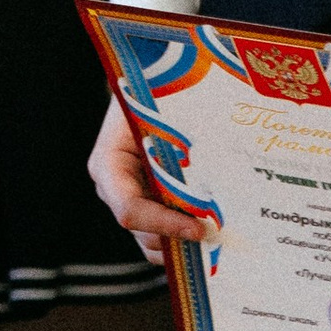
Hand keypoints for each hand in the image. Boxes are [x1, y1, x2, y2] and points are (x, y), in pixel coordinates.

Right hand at [88, 96, 207, 263]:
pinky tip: (216, 232)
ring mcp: (131, 200)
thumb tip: (218, 153)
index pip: (129, 209)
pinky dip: (189, 239)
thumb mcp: (159, 108)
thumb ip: (177, 133)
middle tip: (221, 236)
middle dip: (181, 240)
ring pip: (156, 242)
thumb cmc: (152, 91)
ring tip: (222, 236)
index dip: (164, 224)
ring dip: (188, 244)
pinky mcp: (150, 205)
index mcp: (108, 164)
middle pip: (144, 234)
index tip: (200, 228)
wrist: (147, 86)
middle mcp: (114, 189)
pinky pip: (166, 235)